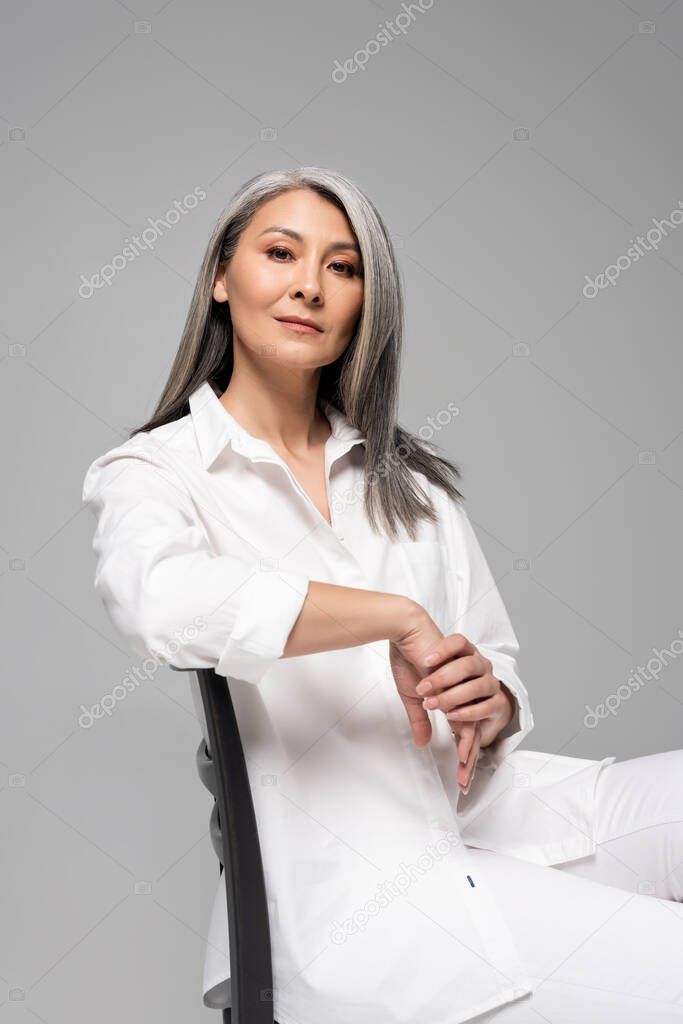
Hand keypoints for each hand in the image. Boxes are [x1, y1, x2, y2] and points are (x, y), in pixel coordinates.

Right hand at [389, 612, 483, 792]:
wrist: (407, 631)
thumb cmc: (410, 658)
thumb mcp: (413, 696)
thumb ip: (420, 719)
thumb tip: (423, 744)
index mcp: (454, 697)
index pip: (463, 730)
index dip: (463, 756)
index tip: (461, 780)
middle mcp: (463, 691)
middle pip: (473, 729)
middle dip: (470, 757)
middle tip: (466, 781)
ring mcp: (463, 682)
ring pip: (471, 717)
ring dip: (465, 740)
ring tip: (463, 760)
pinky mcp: (458, 674)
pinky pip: (462, 699)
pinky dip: (458, 717)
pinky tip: (453, 733)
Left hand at [415, 633, 515, 751]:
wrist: (479, 702)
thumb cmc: (450, 686)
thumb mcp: (425, 688)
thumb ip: (418, 686)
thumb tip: (400, 694)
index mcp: (466, 653)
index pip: (458, 642)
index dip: (443, 649)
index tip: (425, 660)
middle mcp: (481, 665)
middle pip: (468, 665)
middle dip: (443, 678)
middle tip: (422, 689)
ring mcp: (489, 683)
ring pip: (477, 685)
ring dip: (452, 696)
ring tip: (431, 704)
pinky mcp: (495, 703)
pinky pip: (486, 706)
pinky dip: (468, 712)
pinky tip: (450, 715)